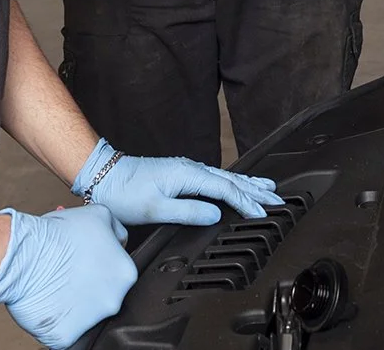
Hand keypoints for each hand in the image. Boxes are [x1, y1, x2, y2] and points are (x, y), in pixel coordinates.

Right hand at [0, 205, 135, 348]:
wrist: (23, 256)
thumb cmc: (55, 236)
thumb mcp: (99, 215)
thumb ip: (117, 230)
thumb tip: (118, 240)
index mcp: (126, 273)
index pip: (117, 273)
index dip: (99, 265)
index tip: (84, 261)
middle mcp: (114, 300)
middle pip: (103, 296)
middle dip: (88, 285)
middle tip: (68, 272)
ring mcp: (91, 322)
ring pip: (85, 316)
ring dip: (72, 304)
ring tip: (55, 285)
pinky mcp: (67, 337)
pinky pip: (64, 332)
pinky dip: (55, 320)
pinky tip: (47, 302)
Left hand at [72, 139, 283, 227]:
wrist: (104, 176)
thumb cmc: (124, 194)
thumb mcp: (154, 208)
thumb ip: (187, 212)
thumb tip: (215, 214)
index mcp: (187, 175)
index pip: (225, 189)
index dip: (245, 202)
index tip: (262, 212)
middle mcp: (190, 168)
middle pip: (231, 180)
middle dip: (255, 190)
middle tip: (278, 198)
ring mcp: (186, 170)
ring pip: (225, 177)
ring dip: (247, 184)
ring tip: (267, 188)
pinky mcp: (181, 174)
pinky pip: (214, 178)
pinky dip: (232, 183)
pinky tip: (236, 184)